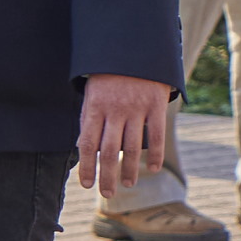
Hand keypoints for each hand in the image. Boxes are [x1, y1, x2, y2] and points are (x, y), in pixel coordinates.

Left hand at [77, 75, 172, 196]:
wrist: (135, 47)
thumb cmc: (108, 73)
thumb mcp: (92, 91)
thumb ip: (89, 118)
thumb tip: (83, 149)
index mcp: (95, 107)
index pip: (87, 144)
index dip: (86, 167)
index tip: (86, 184)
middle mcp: (115, 110)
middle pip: (109, 151)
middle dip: (107, 176)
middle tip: (106, 194)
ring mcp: (137, 108)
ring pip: (133, 147)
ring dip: (129, 170)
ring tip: (126, 184)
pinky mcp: (156, 105)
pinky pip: (157, 135)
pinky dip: (155, 155)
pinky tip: (152, 169)